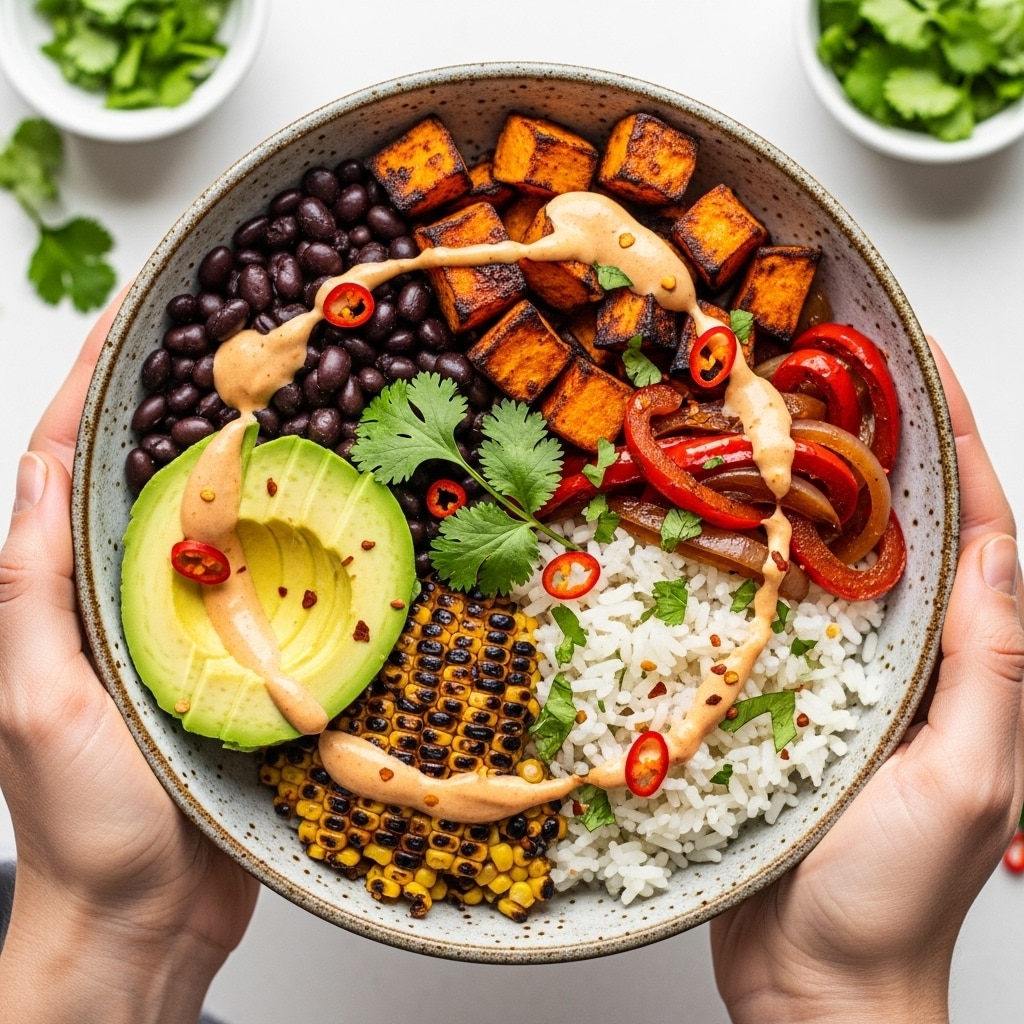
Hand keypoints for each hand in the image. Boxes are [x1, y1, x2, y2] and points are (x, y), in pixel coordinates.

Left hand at [0, 295, 258, 1023]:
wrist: (149, 914)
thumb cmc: (83, 821)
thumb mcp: (34, 701)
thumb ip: (30, 590)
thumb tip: (44, 471)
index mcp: (62, 594)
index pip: (67, 466)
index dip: (92, 385)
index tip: (129, 315)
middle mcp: (125, 599)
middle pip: (145, 478)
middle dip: (172, 401)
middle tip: (222, 336)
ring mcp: (188, 629)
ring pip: (215, 525)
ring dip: (241, 459)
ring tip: (284, 397)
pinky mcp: (241, 661)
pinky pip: (269, 585)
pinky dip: (292, 536)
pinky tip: (328, 506)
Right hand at [710, 340, 1023, 1022]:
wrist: (815, 980)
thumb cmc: (894, 897)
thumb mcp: (968, 779)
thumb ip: (992, 666)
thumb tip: (991, 549)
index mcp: (965, 664)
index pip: (972, 527)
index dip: (952, 438)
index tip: (918, 361)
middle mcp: (903, 658)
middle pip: (893, 527)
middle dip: (870, 442)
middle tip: (823, 370)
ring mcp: (835, 677)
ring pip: (820, 563)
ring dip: (799, 492)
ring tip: (760, 425)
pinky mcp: (774, 702)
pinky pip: (760, 618)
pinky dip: (742, 566)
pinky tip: (705, 530)